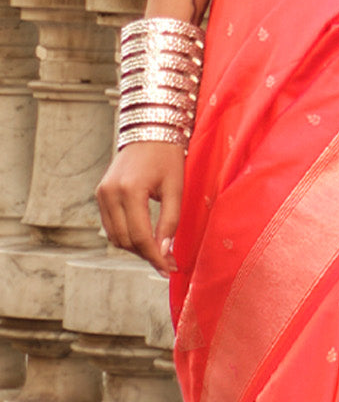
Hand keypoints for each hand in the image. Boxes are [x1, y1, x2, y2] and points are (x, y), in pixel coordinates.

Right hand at [96, 141, 184, 277]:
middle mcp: (110, 193)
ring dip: (135, 248)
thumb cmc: (167, 157)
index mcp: (130, 190)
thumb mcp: (175, 188)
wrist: (149, 131)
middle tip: (167, 263)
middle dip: (146, 255)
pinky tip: (144, 239)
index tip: (168, 269)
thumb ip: (170, 221)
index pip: (140, 236)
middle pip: (125, 240)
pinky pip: (110, 225)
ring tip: (157, 253)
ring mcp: (102, 194)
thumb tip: (164, 251)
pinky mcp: (100, 194)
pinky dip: (125, 236)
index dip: (154, 257)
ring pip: (114, 236)